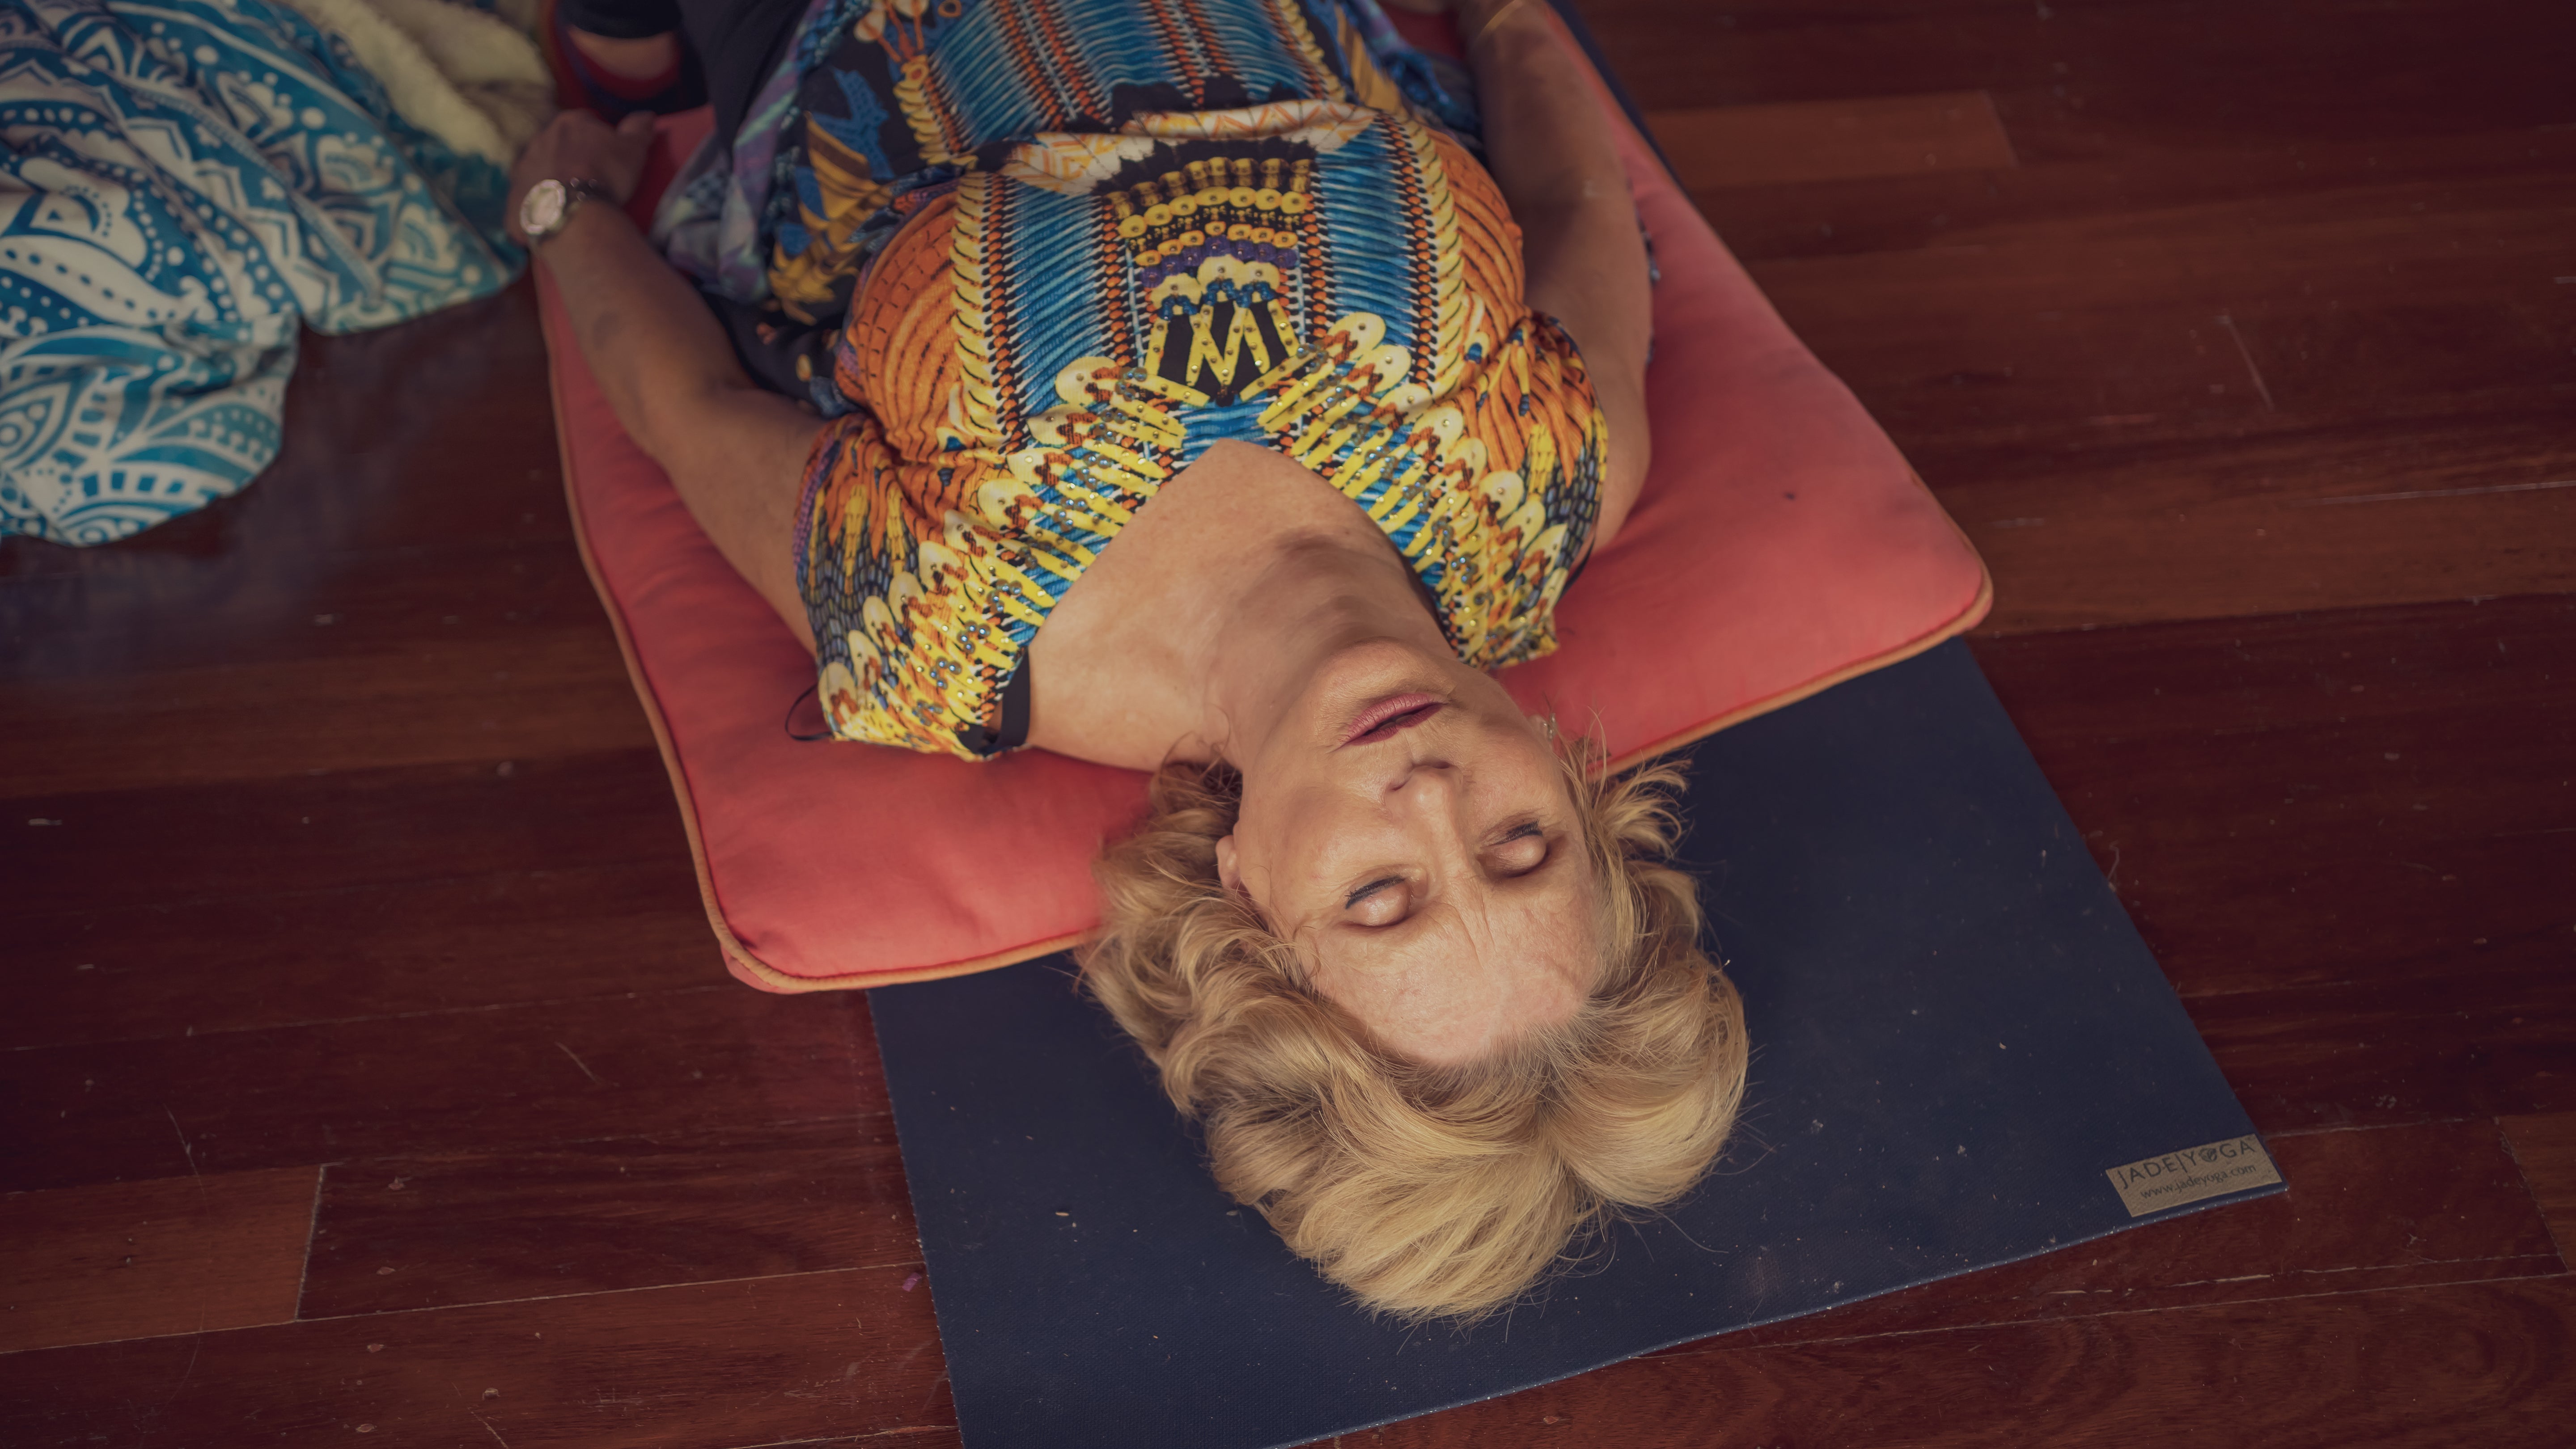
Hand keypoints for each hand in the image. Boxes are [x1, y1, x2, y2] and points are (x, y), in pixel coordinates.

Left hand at [507, 110, 655, 242]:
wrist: (572, 212)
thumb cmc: (605, 175)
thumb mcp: (633, 149)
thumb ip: (638, 129)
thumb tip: (647, 114)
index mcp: (569, 123)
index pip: (585, 121)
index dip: (597, 136)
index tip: (607, 154)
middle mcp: (540, 138)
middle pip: (558, 143)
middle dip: (570, 155)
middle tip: (589, 177)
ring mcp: (523, 167)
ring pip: (539, 168)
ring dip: (551, 177)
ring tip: (570, 198)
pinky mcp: (514, 197)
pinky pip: (527, 198)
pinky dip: (539, 204)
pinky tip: (553, 216)